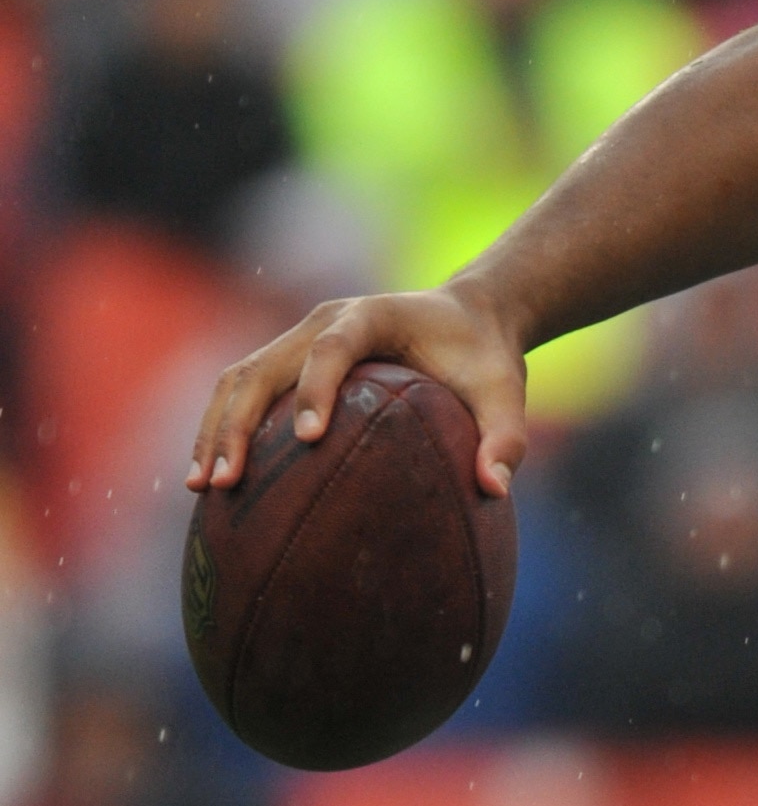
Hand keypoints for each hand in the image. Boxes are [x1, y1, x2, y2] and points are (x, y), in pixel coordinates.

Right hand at [187, 282, 529, 500]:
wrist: (466, 317)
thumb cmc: (484, 357)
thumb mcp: (507, 392)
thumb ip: (506, 437)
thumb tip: (494, 490)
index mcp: (372, 316)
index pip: (334, 347)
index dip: (317, 388)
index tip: (311, 439)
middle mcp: (324, 320)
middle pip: (264, 366)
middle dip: (239, 423)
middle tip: (227, 482)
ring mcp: (298, 338)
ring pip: (240, 379)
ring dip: (216, 430)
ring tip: (203, 489)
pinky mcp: (288, 359)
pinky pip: (245, 392)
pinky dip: (223, 429)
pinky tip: (213, 480)